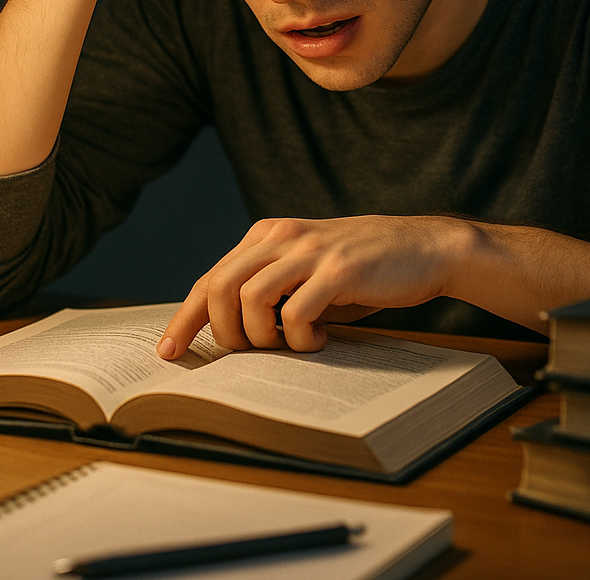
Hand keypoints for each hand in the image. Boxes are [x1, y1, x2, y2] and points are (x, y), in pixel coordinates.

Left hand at [157, 215, 470, 358]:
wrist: (422, 248)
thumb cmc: (360, 270)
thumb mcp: (305, 272)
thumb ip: (270, 289)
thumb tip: (227, 334)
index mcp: (266, 235)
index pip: (210, 278)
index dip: (184, 318)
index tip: (168, 352)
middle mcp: (281, 237)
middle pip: (219, 288)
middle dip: (223, 333)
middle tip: (248, 354)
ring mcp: (309, 250)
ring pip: (250, 298)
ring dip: (262, 337)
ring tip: (289, 344)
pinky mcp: (338, 269)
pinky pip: (296, 312)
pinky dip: (300, 337)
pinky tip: (320, 339)